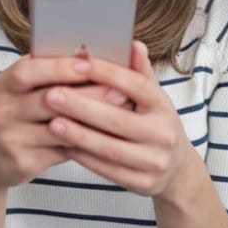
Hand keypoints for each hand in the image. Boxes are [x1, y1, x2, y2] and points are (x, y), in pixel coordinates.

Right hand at [0, 55, 132, 192]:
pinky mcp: (21, 162)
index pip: (29, 71)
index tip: (90, 63)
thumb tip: (89, 56)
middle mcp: (2, 111)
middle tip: (120, 90)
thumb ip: (46, 75)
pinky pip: (61, 151)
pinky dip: (85, 142)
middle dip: (88, 93)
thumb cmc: (14, 115)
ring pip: (59, 128)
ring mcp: (10, 138)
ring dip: (93, 120)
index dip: (59, 67)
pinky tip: (105, 136)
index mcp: (2, 85)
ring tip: (120, 113)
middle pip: (49, 100)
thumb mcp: (18, 91)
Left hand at [42, 41, 193, 197]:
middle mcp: (162, 134)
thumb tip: (132, 44)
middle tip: (51, 95)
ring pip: (110, 148)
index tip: (78, 63)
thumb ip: (140, 72)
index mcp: (164, 107)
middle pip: (119, 119)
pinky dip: (84, 157)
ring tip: (52, 122)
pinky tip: (63, 145)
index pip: (136, 86)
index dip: (108, 73)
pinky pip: (107, 170)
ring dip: (79, 135)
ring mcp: (153, 161)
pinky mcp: (142, 183)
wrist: (176, 171)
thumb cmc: (155, 125)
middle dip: (82, 107)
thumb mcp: (154, 98)